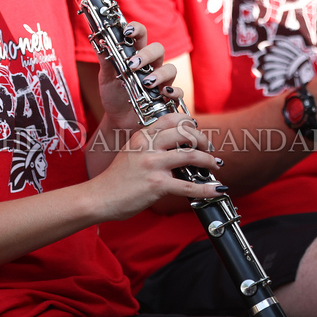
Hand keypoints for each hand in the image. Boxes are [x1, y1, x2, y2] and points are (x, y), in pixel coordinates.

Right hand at [90, 112, 224, 220]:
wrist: (100, 197)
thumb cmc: (116, 178)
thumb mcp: (130, 152)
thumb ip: (150, 145)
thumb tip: (176, 147)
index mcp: (142, 136)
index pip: (171, 119)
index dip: (189, 122)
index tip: (196, 129)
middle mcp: (148, 146)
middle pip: (185, 133)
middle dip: (203, 140)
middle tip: (209, 148)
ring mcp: (153, 165)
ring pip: (191, 156)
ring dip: (209, 160)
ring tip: (215, 165)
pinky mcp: (157, 185)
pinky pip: (188, 186)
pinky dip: (206, 188)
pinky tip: (216, 189)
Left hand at [96, 21, 176, 129]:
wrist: (118, 119)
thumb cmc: (114, 94)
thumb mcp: (106, 77)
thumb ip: (105, 59)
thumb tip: (98, 40)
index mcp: (136, 55)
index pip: (141, 35)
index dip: (137, 29)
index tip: (127, 32)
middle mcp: (151, 65)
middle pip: (158, 49)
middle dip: (147, 54)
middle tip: (132, 65)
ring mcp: (161, 81)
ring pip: (170, 69)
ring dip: (160, 74)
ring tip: (146, 82)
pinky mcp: (166, 98)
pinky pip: (178, 92)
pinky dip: (174, 92)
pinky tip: (164, 94)